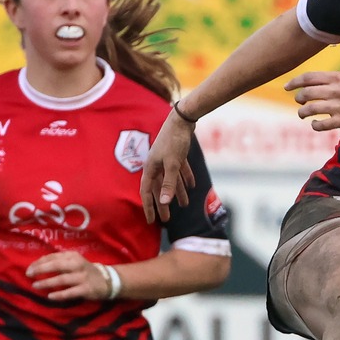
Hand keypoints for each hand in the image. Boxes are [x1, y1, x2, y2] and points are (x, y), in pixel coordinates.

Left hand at [27, 252, 112, 301]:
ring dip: (47, 282)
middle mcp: (78, 264)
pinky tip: (50, 296)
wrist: (107, 280)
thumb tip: (37, 266)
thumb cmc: (84, 271)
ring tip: (35, 285)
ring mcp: (82, 277)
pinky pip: (70, 292)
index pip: (52, 257)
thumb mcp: (74, 262)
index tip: (29, 268)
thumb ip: (59, 262)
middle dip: (40, 269)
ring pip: (62, 279)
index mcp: (73, 256)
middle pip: (56, 265)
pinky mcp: (86, 289)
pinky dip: (60, 294)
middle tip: (28, 274)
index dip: (39, 262)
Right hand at [140, 108, 197, 223]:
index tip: (151, 220)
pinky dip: (186, 178)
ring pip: (171, 180)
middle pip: (159, 188)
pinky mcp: (177, 154)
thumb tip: (164, 202)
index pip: (147, 192)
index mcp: (151, 168)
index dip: (149, 206)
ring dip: (178, 192)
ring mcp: (166, 159)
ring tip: (185, 204)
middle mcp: (156, 164)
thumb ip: (169, 183)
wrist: (182, 120)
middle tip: (168, 219)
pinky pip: (180, 170)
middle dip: (163, 204)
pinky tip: (192, 186)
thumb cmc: (174, 141)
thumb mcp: (172, 164)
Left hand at [286, 70, 339, 131]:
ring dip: (302, 113)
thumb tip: (302, 84)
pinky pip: (321, 124)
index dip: (294, 82)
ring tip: (303, 114)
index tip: (287, 88)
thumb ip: (326, 80)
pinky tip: (315, 124)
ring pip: (311, 109)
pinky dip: (314, 125)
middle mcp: (337, 90)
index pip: (308, 77)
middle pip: (307, 93)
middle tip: (300, 102)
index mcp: (336, 78)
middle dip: (299, 98)